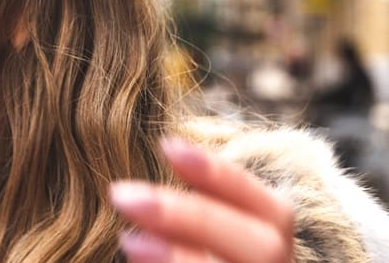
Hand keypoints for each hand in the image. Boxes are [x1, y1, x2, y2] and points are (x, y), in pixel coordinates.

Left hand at [111, 137, 294, 262]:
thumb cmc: (202, 253)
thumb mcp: (203, 237)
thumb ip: (188, 223)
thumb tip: (134, 194)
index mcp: (275, 248)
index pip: (273, 211)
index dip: (222, 176)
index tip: (167, 145)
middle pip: (260, 247)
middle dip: (191, 217)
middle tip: (120, 194)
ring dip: (179, 258)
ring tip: (127, 240)